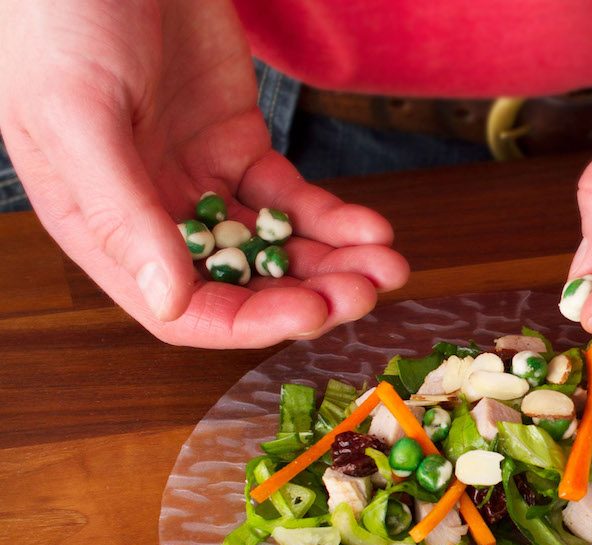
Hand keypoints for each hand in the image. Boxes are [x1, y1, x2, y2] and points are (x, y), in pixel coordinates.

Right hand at [0, 0, 407, 346]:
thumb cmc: (60, 17)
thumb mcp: (76, 114)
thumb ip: (121, 211)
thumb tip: (169, 300)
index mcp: (102, 227)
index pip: (181, 308)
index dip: (248, 322)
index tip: (309, 313)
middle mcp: (156, 215)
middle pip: (244, 285)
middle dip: (309, 295)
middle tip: (365, 291)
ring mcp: (203, 182)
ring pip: (279, 248)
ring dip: (335, 264)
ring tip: (386, 266)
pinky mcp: (240, 146)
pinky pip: (295, 199)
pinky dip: (337, 218)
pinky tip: (373, 228)